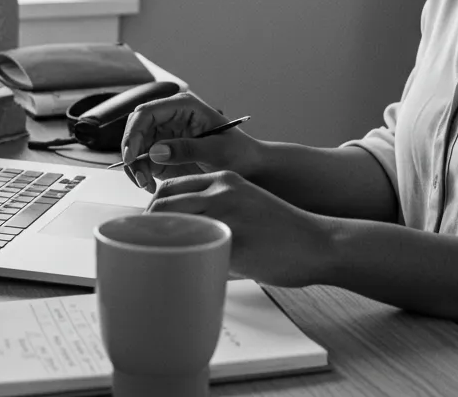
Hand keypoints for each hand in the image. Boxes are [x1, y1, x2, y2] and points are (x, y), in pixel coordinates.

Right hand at [120, 93, 258, 192]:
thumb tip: (156, 150)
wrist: (247, 167)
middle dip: (131, 151)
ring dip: (134, 167)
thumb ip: (188, 149)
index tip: (131, 156)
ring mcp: (164, 135)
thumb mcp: (217, 150)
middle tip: (138, 175)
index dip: (134, 132)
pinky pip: (140, 161)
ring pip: (134, 146)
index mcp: (184, 107)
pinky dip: (139, 174)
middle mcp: (170, 117)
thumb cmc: (238, 152)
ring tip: (147, 185)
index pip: (147, 112)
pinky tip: (150, 187)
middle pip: (135, 128)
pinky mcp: (161, 153)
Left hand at [147, 170, 330, 287]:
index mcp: (225, 179)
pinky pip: (195, 253)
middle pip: (163, 204)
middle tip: (141, 251)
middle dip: (144, 228)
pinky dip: (180, 265)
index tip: (144, 231)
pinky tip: (177, 277)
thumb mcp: (247, 204)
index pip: (169, 187)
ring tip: (152, 264)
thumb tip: (182, 237)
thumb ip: (216, 213)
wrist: (317, 242)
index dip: (151, 210)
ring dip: (157, 246)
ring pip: (174, 226)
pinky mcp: (234, 241)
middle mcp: (223, 190)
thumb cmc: (282, 230)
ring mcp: (229, 214)